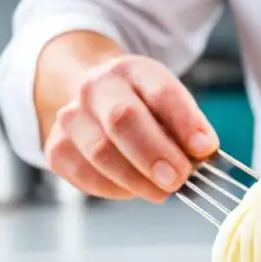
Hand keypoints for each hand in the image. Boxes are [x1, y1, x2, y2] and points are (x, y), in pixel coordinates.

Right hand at [45, 54, 218, 201]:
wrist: (94, 100)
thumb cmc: (143, 109)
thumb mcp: (170, 105)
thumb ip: (189, 128)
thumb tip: (203, 153)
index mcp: (133, 70)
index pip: (160, 91)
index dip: (184, 122)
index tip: (204, 149)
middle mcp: (96, 87)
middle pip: (122, 119)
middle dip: (155, 154)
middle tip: (178, 179)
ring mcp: (71, 117)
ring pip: (101, 152)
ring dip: (136, 179)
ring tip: (161, 191)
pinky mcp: (56, 148)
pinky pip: (84, 174)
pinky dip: (113, 189)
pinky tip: (132, 189)